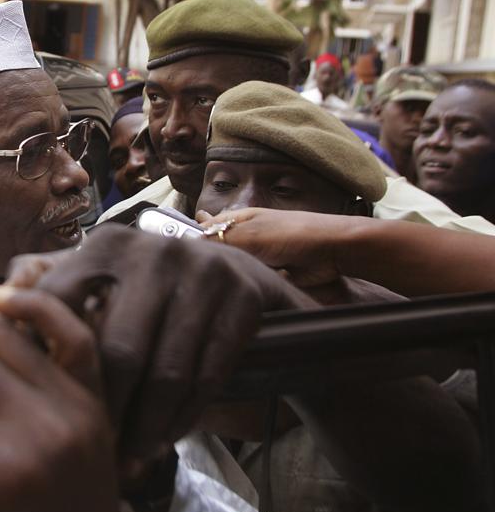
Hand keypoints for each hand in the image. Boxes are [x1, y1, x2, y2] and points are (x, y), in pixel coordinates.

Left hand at [6, 224, 317, 461]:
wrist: (241, 283)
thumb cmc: (154, 296)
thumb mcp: (104, 284)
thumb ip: (53, 300)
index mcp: (105, 246)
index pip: (59, 305)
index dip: (49, 363)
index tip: (40, 408)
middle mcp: (151, 249)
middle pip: (119, 352)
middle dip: (107, 412)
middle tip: (93, 453)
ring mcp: (201, 268)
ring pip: (167, 372)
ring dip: (147, 427)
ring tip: (130, 459)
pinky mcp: (241, 294)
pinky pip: (208, 376)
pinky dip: (185, 417)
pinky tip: (166, 439)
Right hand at [197, 207, 346, 287]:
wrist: (332, 252)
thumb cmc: (293, 234)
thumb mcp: (249, 235)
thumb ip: (218, 241)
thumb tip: (189, 247)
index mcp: (235, 221)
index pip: (202, 230)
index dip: (190, 241)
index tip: (179, 257)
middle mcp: (241, 238)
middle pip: (214, 254)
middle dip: (209, 264)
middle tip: (198, 276)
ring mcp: (254, 258)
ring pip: (229, 271)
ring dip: (228, 277)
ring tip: (216, 285)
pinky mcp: (265, 276)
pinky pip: (246, 283)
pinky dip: (244, 287)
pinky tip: (238, 291)